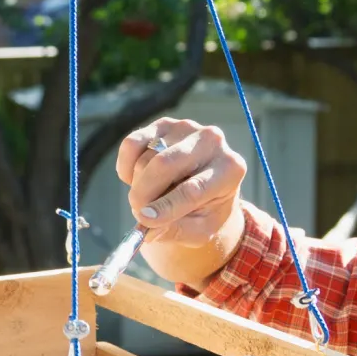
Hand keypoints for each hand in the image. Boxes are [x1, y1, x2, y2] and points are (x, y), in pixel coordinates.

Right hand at [115, 118, 245, 245]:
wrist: (205, 191)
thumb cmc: (205, 212)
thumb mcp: (199, 231)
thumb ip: (176, 231)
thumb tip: (148, 229)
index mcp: (230, 169)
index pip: (194, 188)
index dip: (167, 205)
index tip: (145, 220)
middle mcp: (212, 141)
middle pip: (164, 164)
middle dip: (144, 193)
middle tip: (138, 213)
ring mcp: (186, 128)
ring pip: (146, 158)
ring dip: (139, 185)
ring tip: (151, 198)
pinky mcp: (163, 124)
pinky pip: (132, 144)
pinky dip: (126, 167)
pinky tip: (137, 179)